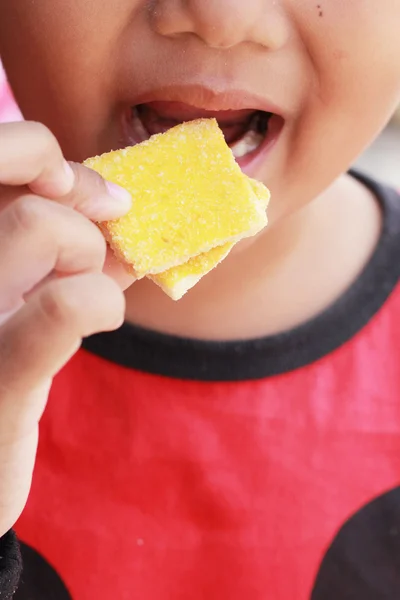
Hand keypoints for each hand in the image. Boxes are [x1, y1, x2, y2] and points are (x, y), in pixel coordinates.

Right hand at [0, 121, 132, 535]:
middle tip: (102, 228)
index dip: (33, 150)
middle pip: (12, 173)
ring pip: (38, 222)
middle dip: (77, 195)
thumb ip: (61, 249)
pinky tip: (102, 318)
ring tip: (87, 287)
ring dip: (88, 251)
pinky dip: (101, 300)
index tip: (74, 184)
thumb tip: (119, 207)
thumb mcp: (21, 295)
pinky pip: (64, 303)